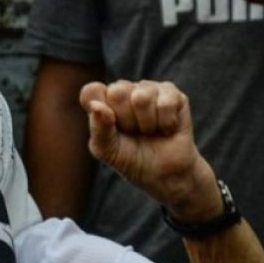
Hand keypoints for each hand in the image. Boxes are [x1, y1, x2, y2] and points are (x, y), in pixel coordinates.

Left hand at [80, 80, 218, 218]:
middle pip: (117, 92)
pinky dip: (166, 123)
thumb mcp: (107, 150)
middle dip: (126, 121)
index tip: (110, 128)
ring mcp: (148, 88)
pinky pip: (165, 102)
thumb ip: (98, 128)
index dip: (100, 110)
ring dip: (147, 124)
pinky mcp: (172, 93)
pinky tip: (166, 128)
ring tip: (150, 131)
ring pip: (142, 97)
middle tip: (133, 132)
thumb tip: (96, 106)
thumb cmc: (130, 159)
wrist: (163, 174)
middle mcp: (124, 89)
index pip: (91, 91)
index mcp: (102, 101)